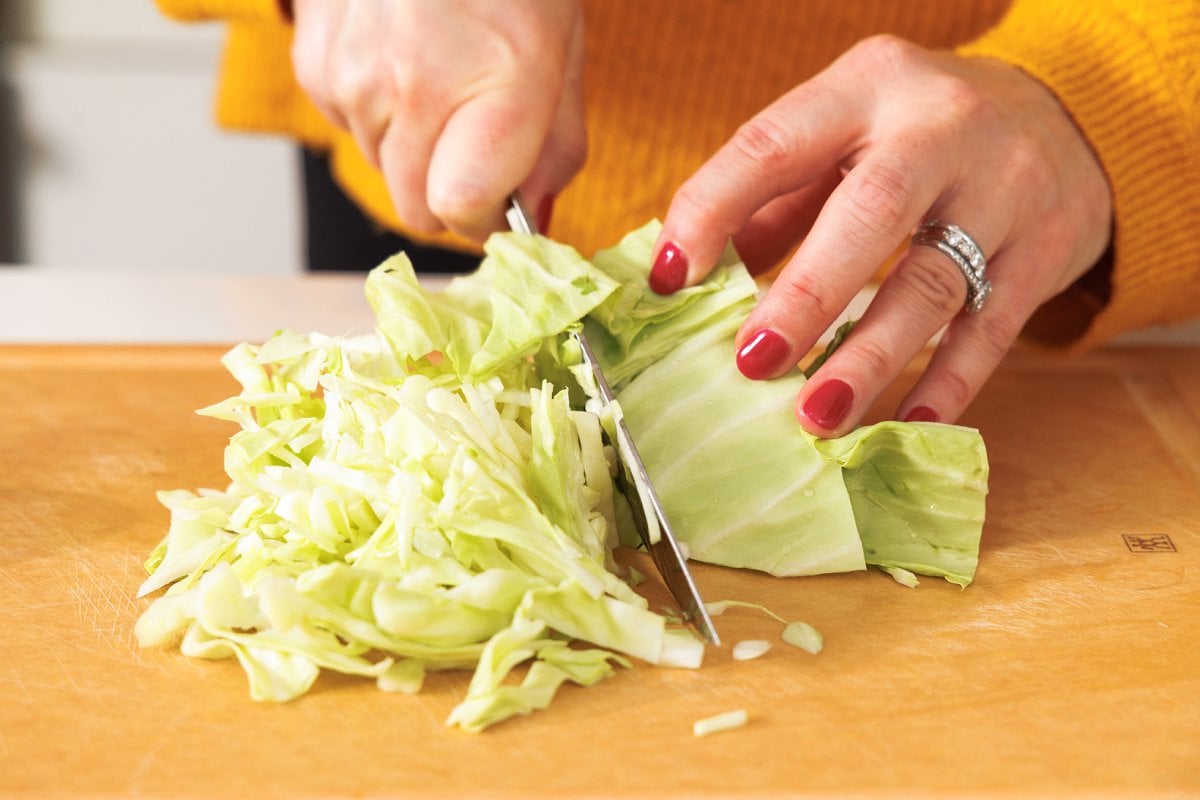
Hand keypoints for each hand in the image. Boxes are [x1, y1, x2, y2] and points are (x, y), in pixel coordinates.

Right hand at [291, 0, 585, 240]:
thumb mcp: (564, 51)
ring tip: (438, 76)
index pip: (462, 211)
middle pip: (417, 206)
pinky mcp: (315, 63)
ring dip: (413, 146)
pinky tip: (400, 58)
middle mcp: (415, 86)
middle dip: (450, 191)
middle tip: (474, 142)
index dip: (486, 218)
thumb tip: (535, 215)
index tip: (501, 203)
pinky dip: (375, 110)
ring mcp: (354, 74)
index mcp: (497, 85)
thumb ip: (556, 147)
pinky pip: (348, 126)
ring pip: (382, 166)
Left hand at [650, 35, 1112, 436]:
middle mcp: (941, 127)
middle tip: (752, 362)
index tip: (668, 278)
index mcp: (866, 87)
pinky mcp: (1047, 248)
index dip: (712, 209)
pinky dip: (948, 380)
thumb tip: (688, 281)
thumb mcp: (842, 136)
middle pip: (872, 210)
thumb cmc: (916, 136)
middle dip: (806, 294)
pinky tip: (908, 421)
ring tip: (815, 415)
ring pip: (933, 281)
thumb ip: (772, 201)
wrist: (1065, 117)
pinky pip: (992, 326)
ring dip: (868, 356)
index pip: (774, 145)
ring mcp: (1006, 187)